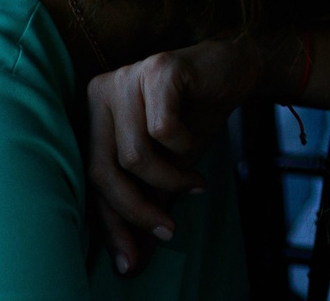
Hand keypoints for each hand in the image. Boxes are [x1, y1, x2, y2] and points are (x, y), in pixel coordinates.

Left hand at [86, 32, 284, 275]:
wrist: (237, 69)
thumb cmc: (198, 115)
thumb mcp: (169, 164)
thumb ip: (149, 200)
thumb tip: (134, 261)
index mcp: (94, 114)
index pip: (91, 178)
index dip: (112, 222)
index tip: (131, 261)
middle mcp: (101, 92)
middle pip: (103, 170)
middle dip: (137, 208)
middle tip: (168, 231)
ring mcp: (128, 77)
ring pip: (134, 155)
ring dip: (170, 179)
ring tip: (195, 183)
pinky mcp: (160, 69)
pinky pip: (163, 129)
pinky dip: (184, 147)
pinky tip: (197, 141)